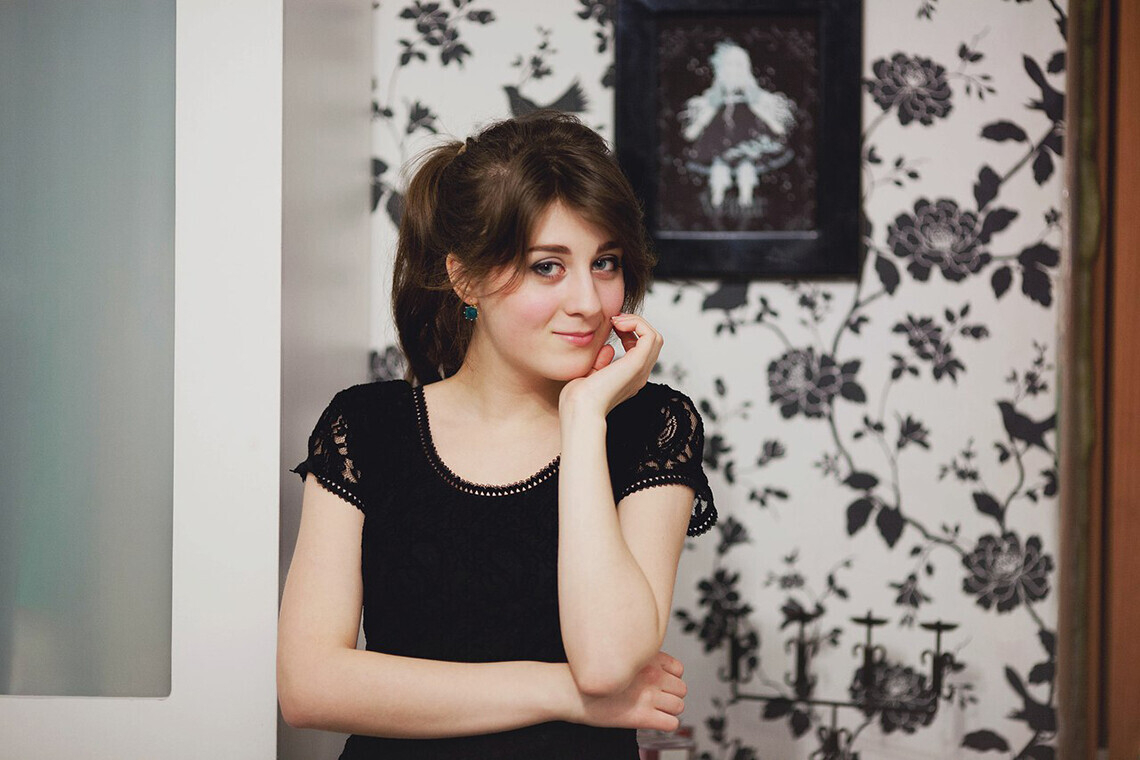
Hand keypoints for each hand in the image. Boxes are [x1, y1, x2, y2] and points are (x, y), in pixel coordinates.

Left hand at [558, 313, 662, 418]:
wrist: (580, 410)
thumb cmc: (578, 399)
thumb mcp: (590, 375)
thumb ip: (601, 362)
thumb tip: (609, 348)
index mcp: (629, 379)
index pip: (641, 350)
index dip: (629, 332)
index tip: (611, 326)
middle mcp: (639, 375)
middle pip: (652, 342)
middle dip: (635, 324)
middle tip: (615, 320)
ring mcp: (640, 370)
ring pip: (654, 337)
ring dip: (637, 322)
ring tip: (617, 320)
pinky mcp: (637, 363)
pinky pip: (650, 336)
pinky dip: (637, 324)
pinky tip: (618, 324)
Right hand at [569, 651, 686, 731]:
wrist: (570, 690)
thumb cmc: (590, 675)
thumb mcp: (619, 657)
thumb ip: (640, 662)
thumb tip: (657, 673)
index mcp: (647, 657)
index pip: (679, 669)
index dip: (670, 678)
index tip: (658, 683)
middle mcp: (651, 674)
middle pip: (681, 688)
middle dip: (670, 695)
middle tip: (654, 699)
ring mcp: (648, 695)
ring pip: (679, 706)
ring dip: (668, 710)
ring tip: (653, 711)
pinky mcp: (642, 716)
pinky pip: (671, 723)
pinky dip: (664, 723)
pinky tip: (651, 721)